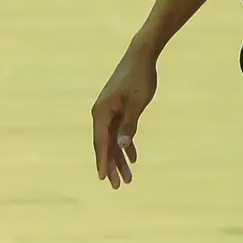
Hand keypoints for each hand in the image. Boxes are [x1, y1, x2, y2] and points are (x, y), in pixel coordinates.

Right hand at [92, 44, 158, 188]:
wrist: (141, 57)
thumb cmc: (140, 79)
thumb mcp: (137, 103)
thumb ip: (129, 125)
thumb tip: (121, 146)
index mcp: (102, 112)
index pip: (101, 142)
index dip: (102, 161)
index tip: (103, 178)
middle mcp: (102, 112)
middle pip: (105, 144)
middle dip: (111, 165)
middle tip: (117, 186)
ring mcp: (109, 110)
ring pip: (112, 139)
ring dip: (119, 158)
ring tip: (128, 178)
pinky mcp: (118, 107)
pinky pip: (119, 131)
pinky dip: (125, 144)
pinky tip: (133, 158)